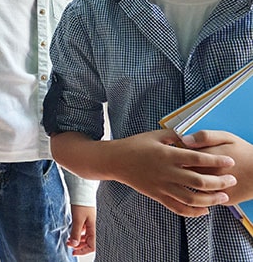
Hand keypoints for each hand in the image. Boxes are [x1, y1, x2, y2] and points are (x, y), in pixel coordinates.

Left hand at [67, 204, 95, 255]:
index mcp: (92, 228)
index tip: (74, 252)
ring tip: (68, 240)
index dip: (83, 251)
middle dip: (78, 246)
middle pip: (88, 243)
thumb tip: (74, 244)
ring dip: (76, 240)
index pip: (92, 246)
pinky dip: (76, 234)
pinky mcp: (83, 219)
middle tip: (69, 246)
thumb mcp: (77, 219)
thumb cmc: (82, 203)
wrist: (82, 191)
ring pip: (84, 237)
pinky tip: (70, 233)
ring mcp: (87, 223)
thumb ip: (76, 232)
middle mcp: (90, 227)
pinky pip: (81, 230)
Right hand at [111, 129, 235, 216]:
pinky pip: (178, 208)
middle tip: (231, 180)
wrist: (115, 160)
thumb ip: (175, 136)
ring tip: (222, 197)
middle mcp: (166, 172)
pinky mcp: (157, 196)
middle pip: (199, 181)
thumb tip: (194, 138)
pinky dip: (193, 212)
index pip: (198, 159)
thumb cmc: (135, 145)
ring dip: (210, 199)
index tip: (230, 162)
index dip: (217, 160)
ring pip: (191, 199)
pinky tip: (204, 210)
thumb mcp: (155, 135)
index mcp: (167, 155)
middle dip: (219, 182)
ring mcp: (161, 186)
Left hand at [182, 130, 252, 205]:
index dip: (178, 156)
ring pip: (194, 189)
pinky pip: (206, 199)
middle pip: (184, 175)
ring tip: (193, 176)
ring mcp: (217, 190)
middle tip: (183, 167)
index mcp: (208, 158)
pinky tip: (204, 186)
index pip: (181, 158)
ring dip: (190, 184)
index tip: (178, 155)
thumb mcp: (226, 137)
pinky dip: (202, 193)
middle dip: (181, 170)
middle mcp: (210, 175)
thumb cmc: (245, 152)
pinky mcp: (225, 200)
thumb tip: (184, 140)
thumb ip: (205, 137)